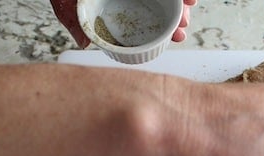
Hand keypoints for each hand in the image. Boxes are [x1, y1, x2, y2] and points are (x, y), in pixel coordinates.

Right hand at [50, 0, 195, 47]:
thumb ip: (74, 19)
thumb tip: (84, 43)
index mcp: (118, 2)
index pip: (145, 22)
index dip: (163, 32)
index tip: (175, 37)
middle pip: (161, 7)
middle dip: (177, 18)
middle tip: (182, 26)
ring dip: (181, 3)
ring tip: (188, 9)